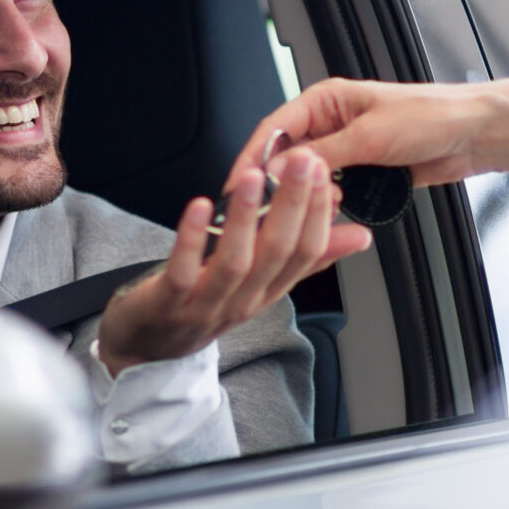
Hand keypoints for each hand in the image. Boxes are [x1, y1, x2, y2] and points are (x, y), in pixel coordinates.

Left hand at [95, 147, 369, 374]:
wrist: (148, 346)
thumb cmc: (205, 304)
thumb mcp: (262, 282)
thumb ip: (309, 258)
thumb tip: (360, 236)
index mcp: (268, 290)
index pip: (306, 253)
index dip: (319, 213)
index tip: (324, 171)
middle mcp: (244, 300)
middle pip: (277, 253)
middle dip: (293, 204)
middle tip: (304, 161)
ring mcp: (206, 305)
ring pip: (235, 262)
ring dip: (247, 217)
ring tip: (255, 178)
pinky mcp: (167, 304)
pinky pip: (184, 271)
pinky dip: (193, 238)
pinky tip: (200, 206)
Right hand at [229, 74, 508, 190]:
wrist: (473, 135)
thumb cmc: (431, 117)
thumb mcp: (370, 136)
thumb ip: (323, 156)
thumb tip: (282, 172)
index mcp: (325, 100)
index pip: (274, 129)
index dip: (253, 159)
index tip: (238, 185)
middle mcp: (330, 123)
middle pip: (286, 157)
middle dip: (280, 183)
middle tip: (272, 208)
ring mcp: (346, 149)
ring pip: (308, 179)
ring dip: (307, 197)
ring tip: (312, 210)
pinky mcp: (362, 171)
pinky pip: (332, 191)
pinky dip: (328, 205)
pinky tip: (332, 212)